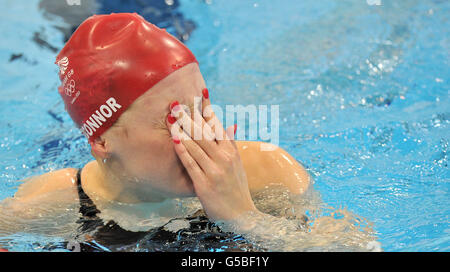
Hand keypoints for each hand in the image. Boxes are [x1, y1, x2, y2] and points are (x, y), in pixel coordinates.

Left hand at [166, 90, 257, 220]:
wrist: (241, 215)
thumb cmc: (237, 188)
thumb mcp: (238, 164)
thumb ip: (232, 144)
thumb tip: (230, 125)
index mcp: (231, 152)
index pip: (217, 125)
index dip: (207, 109)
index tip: (199, 95)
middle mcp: (224, 158)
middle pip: (204, 132)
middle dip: (189, 116)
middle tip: (176, 103)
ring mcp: (214, 171)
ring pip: (196, 145)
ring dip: (182, 129)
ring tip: (171, 116)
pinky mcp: (204, 184)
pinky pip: (191, 163)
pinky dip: (182, 150)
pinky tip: (174, 139)